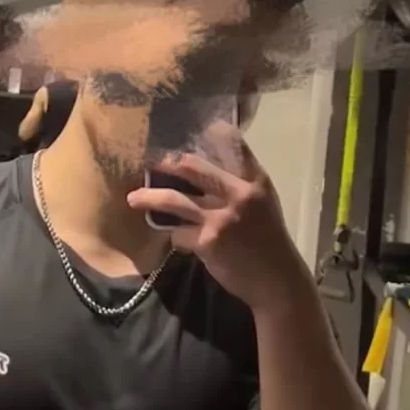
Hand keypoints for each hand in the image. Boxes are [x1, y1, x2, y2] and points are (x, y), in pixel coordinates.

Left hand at [127, 122, 309, 314]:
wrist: (276, 280)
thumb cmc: (267, 239)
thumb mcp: (262, 203)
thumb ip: (239, 183)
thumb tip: (204, 166)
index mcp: (255, 180)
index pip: (232, 142)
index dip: (209, 131)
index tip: (187, 129)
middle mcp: (239, 193)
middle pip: (192, 166)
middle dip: (166, 164)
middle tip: (150, 164)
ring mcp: (222, 217)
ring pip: (174, 199)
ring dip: (149, 197)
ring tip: (133, 198)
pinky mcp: (208, 241)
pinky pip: (178, 233)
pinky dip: (175, 237)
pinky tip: (179, 241)